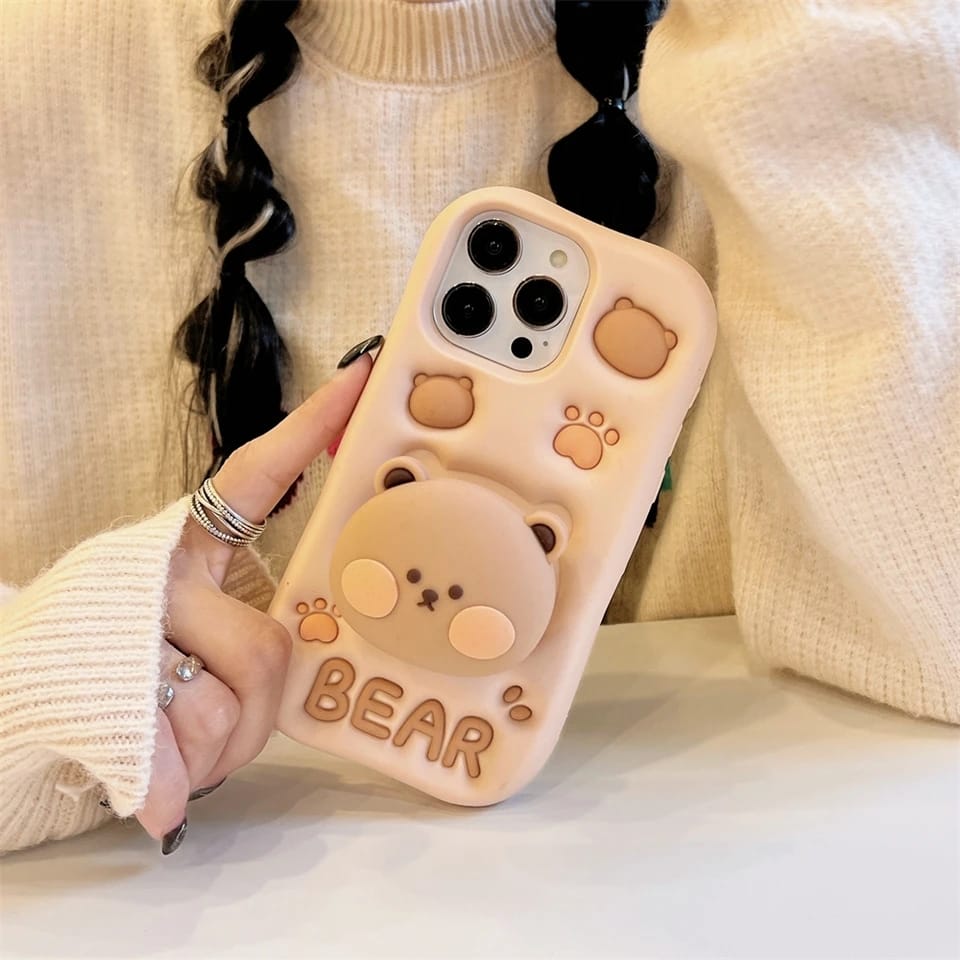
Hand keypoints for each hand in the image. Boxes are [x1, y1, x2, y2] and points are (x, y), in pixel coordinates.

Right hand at [135, 357, 371, 848]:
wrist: (13, 697)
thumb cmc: (124, 671)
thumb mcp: (194, 647)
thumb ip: (244, 659)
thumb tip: (288, 672)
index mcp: (185, 550)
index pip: (253, 479)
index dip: (309, 431)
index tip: (360, 379)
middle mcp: (159, 576)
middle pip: (263, 647)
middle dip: (256, 709)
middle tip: (222, 724)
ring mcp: (127, 632)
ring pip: (224, 709)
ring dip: (214, 752)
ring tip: (182, 750)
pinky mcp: (98, 693)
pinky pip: (167, 757)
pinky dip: (168, 786)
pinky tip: (158, 792)